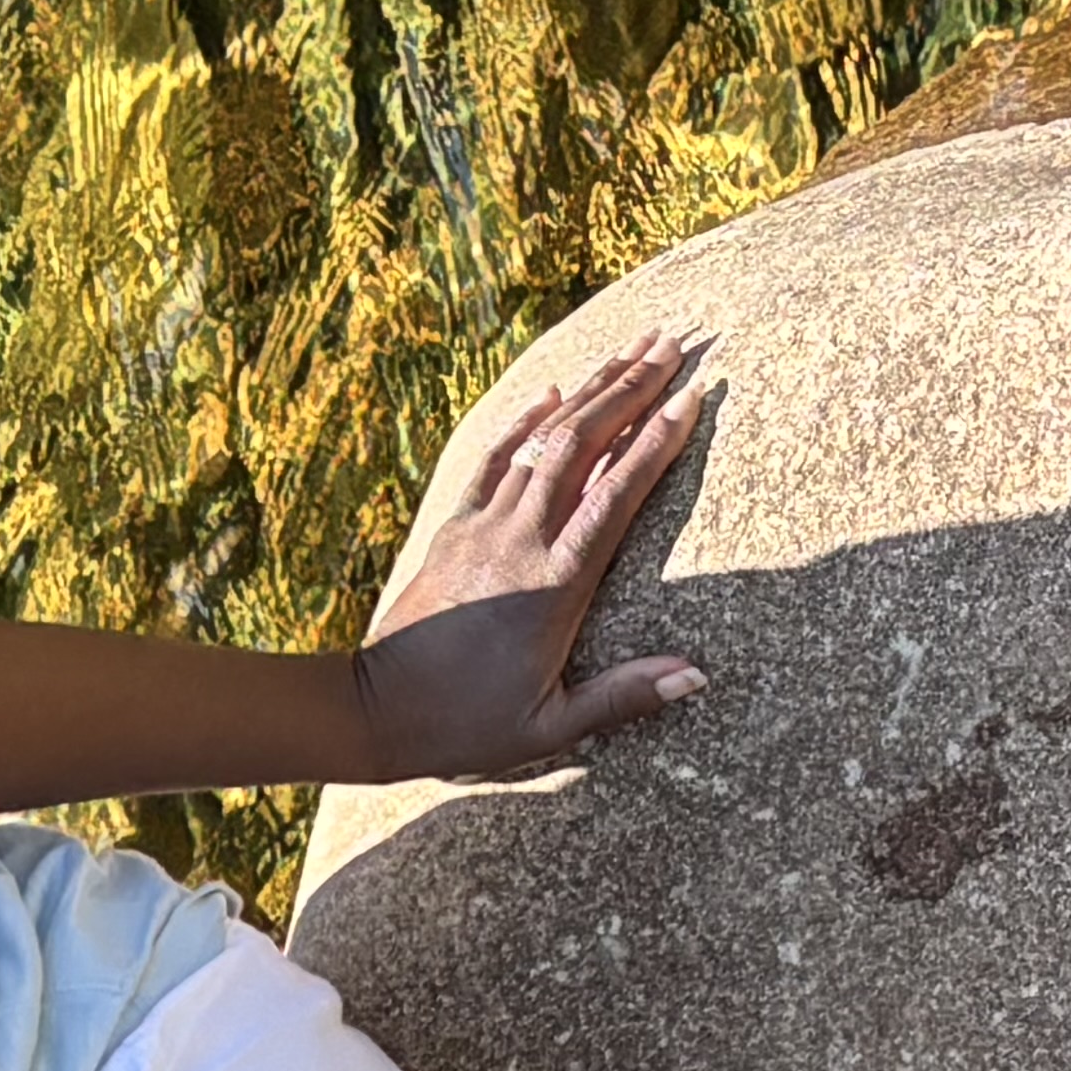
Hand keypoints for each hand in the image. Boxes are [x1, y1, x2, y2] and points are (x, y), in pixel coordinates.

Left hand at [349, 333, 719, 782]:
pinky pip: (492, 460)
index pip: (615, 496)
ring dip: (590, 391)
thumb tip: (695, 676)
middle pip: (582, 445)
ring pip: (543, 441)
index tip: (692, 396)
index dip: (656, 443)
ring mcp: (482, 528)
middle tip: (673, 343)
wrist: (375, 711)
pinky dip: (524, 422)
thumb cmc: (464, 726)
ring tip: (631, 350)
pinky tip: (552, 390)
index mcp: (553, 585)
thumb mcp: (549, 727)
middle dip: (630, 388)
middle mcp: (519, 542)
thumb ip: (623, 698)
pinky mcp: (452, 529)